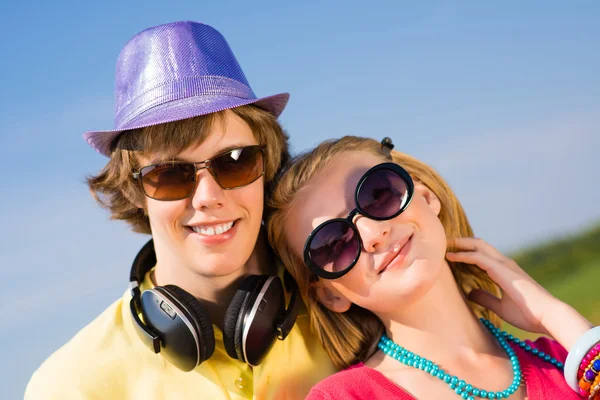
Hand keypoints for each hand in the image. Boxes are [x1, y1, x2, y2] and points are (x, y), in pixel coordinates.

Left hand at [445, 237, 591, 348]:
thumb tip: (469, 293)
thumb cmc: (528, 314)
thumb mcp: (500, 307)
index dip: (467, 253)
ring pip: (478, 246)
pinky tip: (450, 256)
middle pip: (479, 245)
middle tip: (446, 243)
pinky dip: (463, 255)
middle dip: (462, 242)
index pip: (483, 256)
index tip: (451, 254)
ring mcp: (504, 264)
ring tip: (444, 244)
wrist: (548, 316)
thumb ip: (485, 298)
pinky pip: (478, 257)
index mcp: (505, 271)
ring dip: (460, 244)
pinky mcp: (501, 269)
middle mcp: (505, 264)